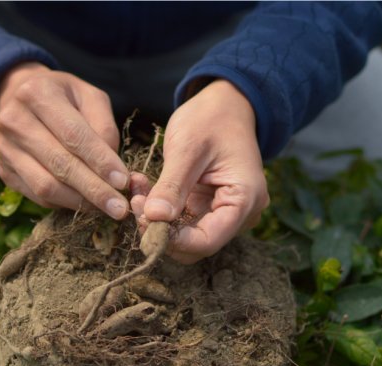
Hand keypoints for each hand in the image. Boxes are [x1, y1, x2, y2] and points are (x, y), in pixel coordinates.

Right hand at [0, 62, 129, 218]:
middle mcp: (13, 120)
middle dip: (94, 189)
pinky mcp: (4, 172)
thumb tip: (113, 169)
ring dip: (80, 202)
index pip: (73, 135)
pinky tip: (86, 203)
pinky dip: (65, 204)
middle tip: (119, 208)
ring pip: (46, 186)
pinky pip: (38, 196)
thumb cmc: (65, 99)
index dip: (100, 161)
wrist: (22, 101)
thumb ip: (105, 126)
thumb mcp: (90, 98)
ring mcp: (4, 148)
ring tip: (107, 207)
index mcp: (37, 93)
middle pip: (60, 164)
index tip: (123, 181)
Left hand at [130, 79, 269, 263]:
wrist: (225, 104)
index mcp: (245, 199)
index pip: (208, 241)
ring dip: (158, 220)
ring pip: (186, 235)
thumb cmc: (212, 119)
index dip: (174, 240)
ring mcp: (225, 212)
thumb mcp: (188, 148)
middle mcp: (240, 213)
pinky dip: (162, 209)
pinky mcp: (209, 207)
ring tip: (138, 191)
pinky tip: (144, 188)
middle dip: (163, 230)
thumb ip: (172, 185)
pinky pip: (183, 220)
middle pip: (197, 244)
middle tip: (136, 203)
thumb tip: (153, 218)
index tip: (144, 221)